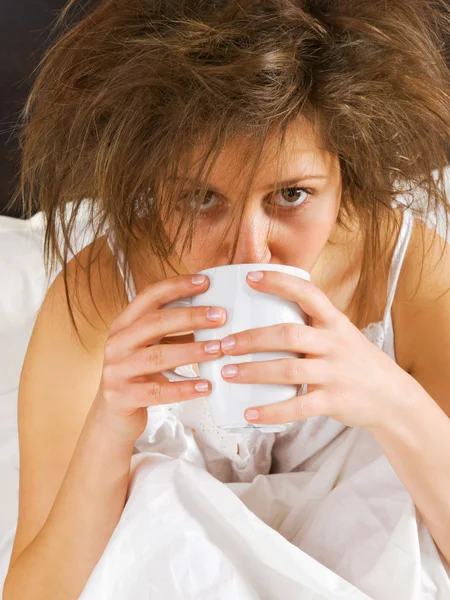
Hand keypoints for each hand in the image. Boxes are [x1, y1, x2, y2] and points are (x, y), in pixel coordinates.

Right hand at [94, 273, 225, 445]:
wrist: (113, 417)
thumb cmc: (140, 376)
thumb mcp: (151, 347)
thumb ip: (173, 331)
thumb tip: (214, 314)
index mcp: (124, 325)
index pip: (149, 297)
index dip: (176, 286)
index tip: (205, 281)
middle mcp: (116, 344)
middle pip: (154, 323)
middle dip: (190, 317)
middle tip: (220, 316)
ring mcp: (116, 370)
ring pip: (156, 356)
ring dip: (191, 351)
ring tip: (218, 349)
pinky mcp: (122, 397)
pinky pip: (157, 392)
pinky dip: (183, 388)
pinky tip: (205, 386)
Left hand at [218, 270, 414, 431]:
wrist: (392, 397)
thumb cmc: (355, 362)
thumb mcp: (341, 334)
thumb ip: (311, 325)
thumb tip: (264, 314)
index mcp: (334, 322)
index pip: (307, 293)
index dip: (278, 282)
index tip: (248, 277)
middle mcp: (334, 344)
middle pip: (288, 335)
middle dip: (252, 338)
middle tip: (224, 344)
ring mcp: (334, 373)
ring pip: (288, 370)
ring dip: (253, 372)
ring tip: (227, 373)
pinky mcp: (334, 400)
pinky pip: (298, 407)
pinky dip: (271, 411)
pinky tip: (249, 413)